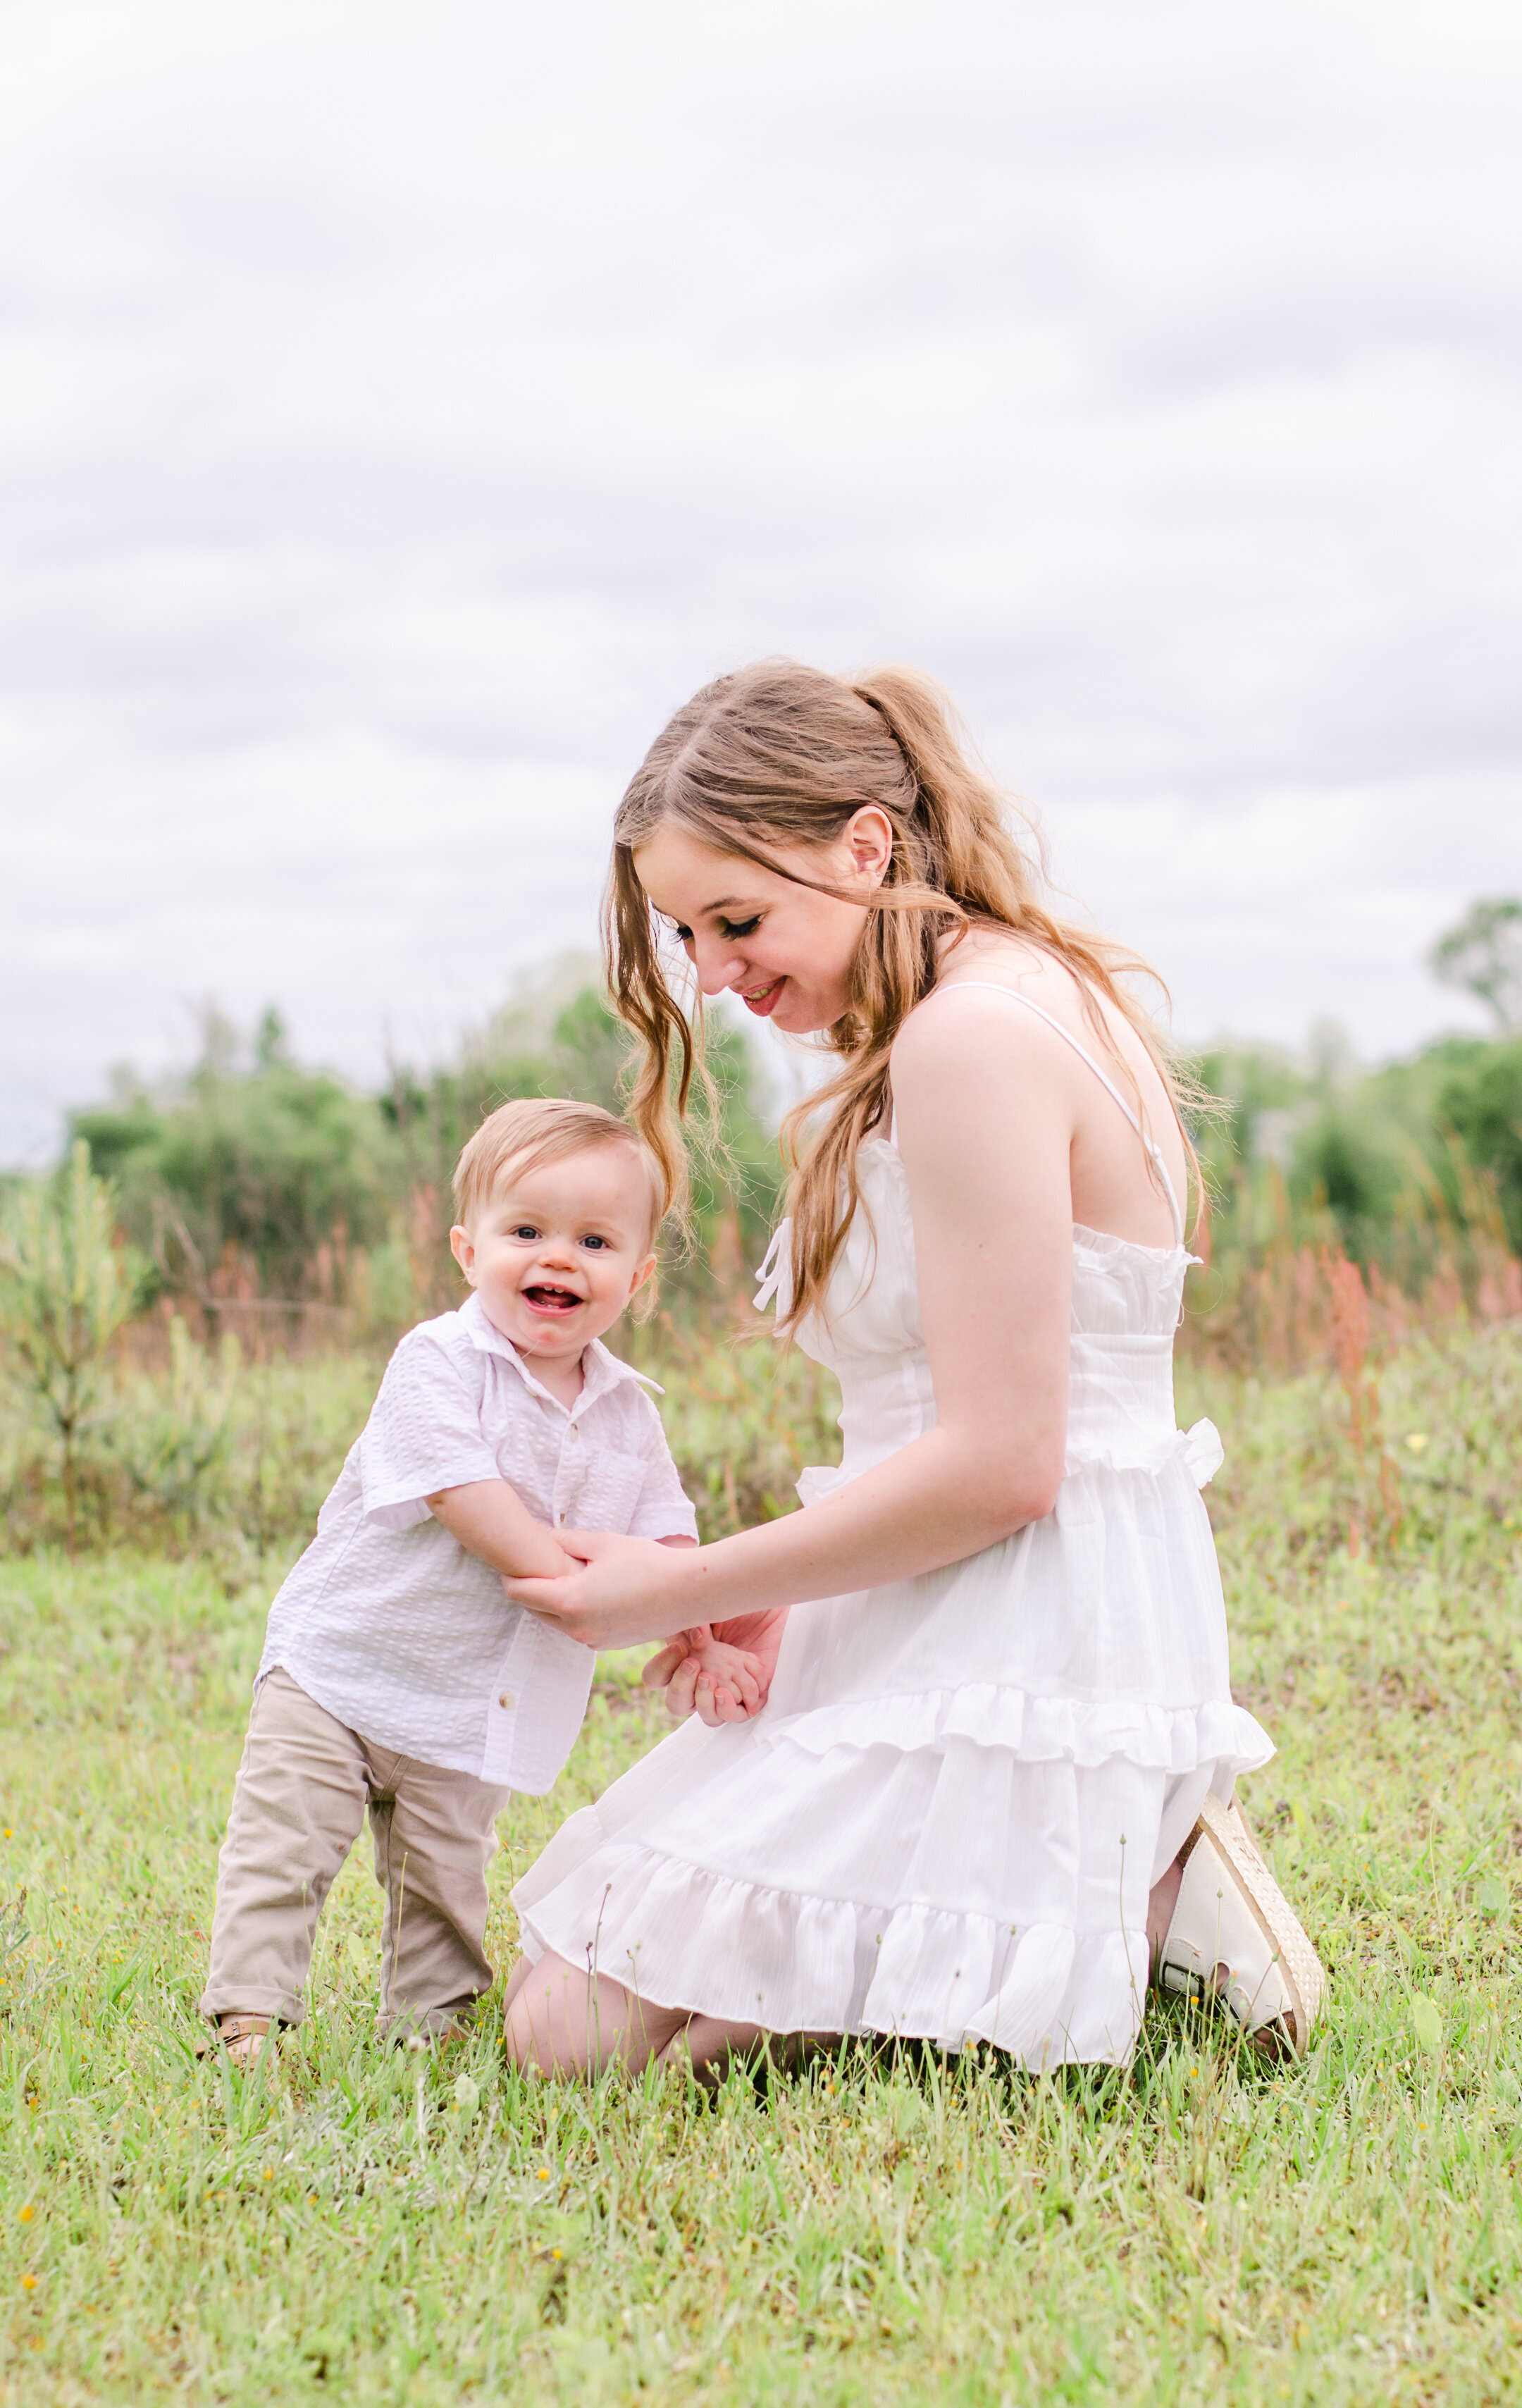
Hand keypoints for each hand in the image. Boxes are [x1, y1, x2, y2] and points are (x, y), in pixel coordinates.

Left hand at [503, 1527, 698, 1648]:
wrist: (689, 1592)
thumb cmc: (647, 1562)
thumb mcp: (602, 1543)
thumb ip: (563, 1541)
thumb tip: (536, 1535)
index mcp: (570, 1601)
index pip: (519, 1592)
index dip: (511, 1574)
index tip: (513, 1559)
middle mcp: (576, 1628)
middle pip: (532, 1609)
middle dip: (531, 1588)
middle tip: (538, 1564)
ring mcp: (591, 1641)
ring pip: (555, 1621)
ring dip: (553, 1601)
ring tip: (568, 1575)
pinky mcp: (606, 1646)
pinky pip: (577, 1629)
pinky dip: (574, 1612)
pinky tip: (591, 1591)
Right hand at [643, 1609, 789, 1725]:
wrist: (774, 1601)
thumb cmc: (739, 1603)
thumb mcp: (710, 1604)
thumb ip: (694, 1619)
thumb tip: (695, 1641)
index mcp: (685, 1658)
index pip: (656, 1676)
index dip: (662, 1667)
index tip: (680, 1648)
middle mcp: (703, 1679)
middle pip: (677, 1703)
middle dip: (680, 1687)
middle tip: (694, 1666)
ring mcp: (727, 1689)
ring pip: (707, 1716)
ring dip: (704, 1701)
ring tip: (711, 1680)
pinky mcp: (751, 1696)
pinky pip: (734, 1715)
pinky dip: (728, 1707)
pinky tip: (727, 1691)